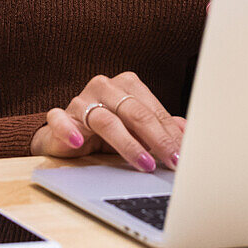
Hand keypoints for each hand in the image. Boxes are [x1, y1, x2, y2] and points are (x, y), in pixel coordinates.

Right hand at [30, 70, 185, 172]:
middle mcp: (105, 87)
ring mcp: (81, 100)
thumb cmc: (106, 131)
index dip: (170, 133)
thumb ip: (160, 128)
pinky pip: (61, 120)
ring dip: (127, 144)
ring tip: (144, 163)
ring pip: (105, 120)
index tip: (184, 155)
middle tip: (172, 160)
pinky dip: (69, 131)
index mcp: (127, 84)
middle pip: (134, 112)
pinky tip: (78, 143)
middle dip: (157, 138)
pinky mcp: (60, 116)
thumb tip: (187, 133)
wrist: (66, 135)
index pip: (153, 110)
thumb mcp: (136, 130)